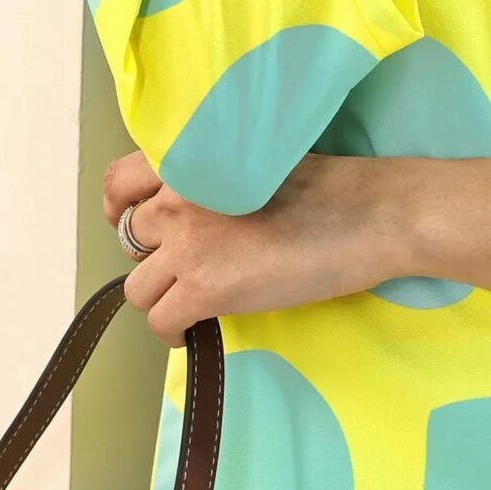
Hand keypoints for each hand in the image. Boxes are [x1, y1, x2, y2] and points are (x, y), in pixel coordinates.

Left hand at [101, 150, 373, 343]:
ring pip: (136, 287)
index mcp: (191, 158)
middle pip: (128, 239)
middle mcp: (177, 195)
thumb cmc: (334, 188)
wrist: (371, 215)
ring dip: (161, 297)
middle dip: (151, 256)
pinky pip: (160, 322)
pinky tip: (198, 329)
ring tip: (194, 301)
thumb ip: (213, 178)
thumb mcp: (257, 162)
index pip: (119, 183)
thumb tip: (189, 213)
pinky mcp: (204, 288)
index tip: (136, 226)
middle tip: (184, 267)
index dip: (121, 210)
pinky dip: (174, 331)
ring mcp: (187, 243)